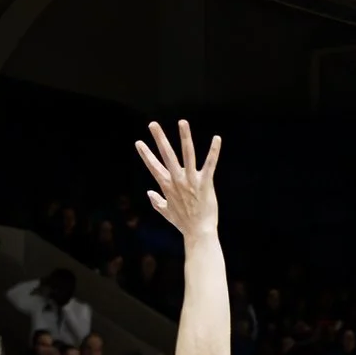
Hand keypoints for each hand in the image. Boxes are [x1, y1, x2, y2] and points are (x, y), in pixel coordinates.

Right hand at [135, 119, 219, 239]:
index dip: (145, 154)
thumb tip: (149, 193)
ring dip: (185, 137)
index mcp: (167, 186)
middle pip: (167, 155)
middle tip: (153, 124)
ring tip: (182, 122)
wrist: (198, 233)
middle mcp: (177, 180)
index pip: (153, 166)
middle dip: (159, 139)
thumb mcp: (166, 212)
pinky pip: (210, 164)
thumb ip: (156, 202)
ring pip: (187, 154)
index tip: (138, 142)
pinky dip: (213, 151)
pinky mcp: (205, 183)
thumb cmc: (183, 223)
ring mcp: (191, 181)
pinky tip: (217, 138)